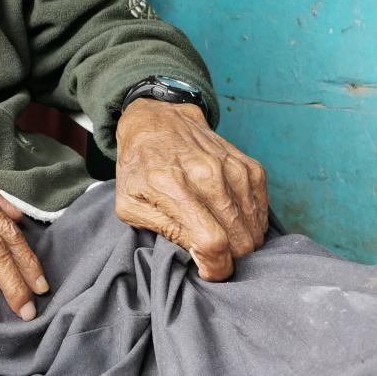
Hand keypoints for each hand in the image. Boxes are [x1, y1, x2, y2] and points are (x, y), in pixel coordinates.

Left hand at [114, 98, 268, 280]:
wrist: (157, 121)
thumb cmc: (138, 167)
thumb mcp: (129, 204)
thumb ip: (162, 231)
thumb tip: (199, 256)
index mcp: (172, 187)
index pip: (212, 242)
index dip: (216, 267)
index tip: (209, 271)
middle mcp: (207, 176)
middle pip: (239, 239)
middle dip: (230, 257)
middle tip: (212, 253)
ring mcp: (231, 168)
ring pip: (254, 227)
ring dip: (242, 240)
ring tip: (221, 235)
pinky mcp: (248, 165)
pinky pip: (263, 208)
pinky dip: (252, 221)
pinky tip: (232, 219)